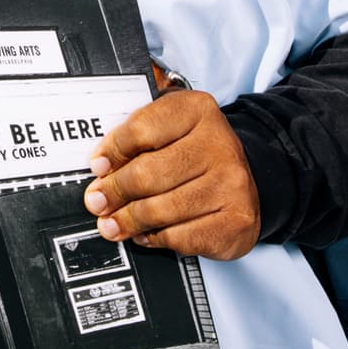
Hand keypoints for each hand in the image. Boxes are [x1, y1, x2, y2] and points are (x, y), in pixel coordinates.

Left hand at [83, 89, 259, 259]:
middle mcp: (219, 144)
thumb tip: (102, 168)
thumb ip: (135, 138)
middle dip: (115, 192)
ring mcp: (232, 184)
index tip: (97, 166)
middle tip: (97, 202)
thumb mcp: (169, 127)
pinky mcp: (236, 222)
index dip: (113, 151)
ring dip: (129, 220)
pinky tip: (147, 233)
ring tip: (112, 223)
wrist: (250, 175)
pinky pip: (181, 237)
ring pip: (162, 209)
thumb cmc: (197, 150)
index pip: (142, 129)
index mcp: (197, 110)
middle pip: (149, 173)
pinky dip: (157, 238)